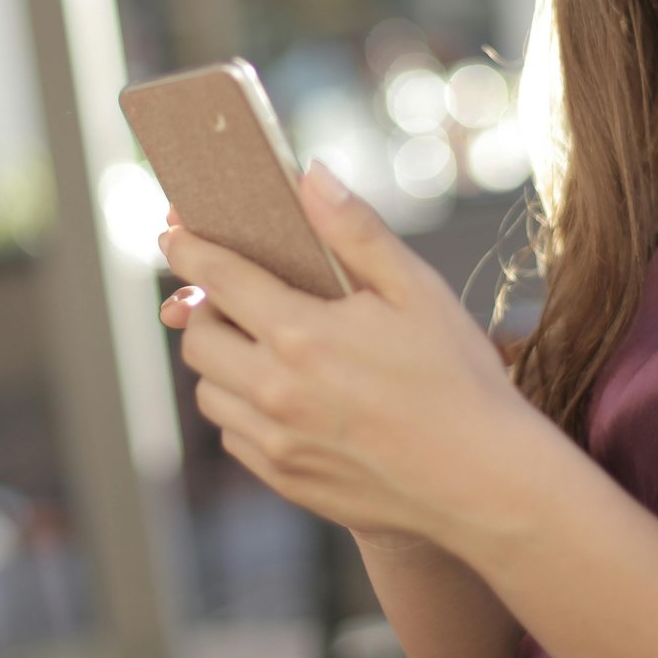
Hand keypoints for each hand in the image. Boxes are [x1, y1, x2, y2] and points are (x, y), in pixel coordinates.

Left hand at [156, 164, 545, 548]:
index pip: (219, 278)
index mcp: (303, 334)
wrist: (484, 480)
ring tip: (259, 346)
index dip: (190, 249)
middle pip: (198, 338)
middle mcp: (275, 391)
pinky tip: (283, 396)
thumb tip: (310, 176)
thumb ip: (356, 231)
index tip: (173, 234)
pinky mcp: (285, 480)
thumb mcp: (418, 290)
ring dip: (221, 361)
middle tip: (231, 297)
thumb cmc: (460, 379)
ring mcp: (276, 441)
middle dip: (203, 308)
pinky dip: (243, 409)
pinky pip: (234, 436)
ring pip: (209, 392)